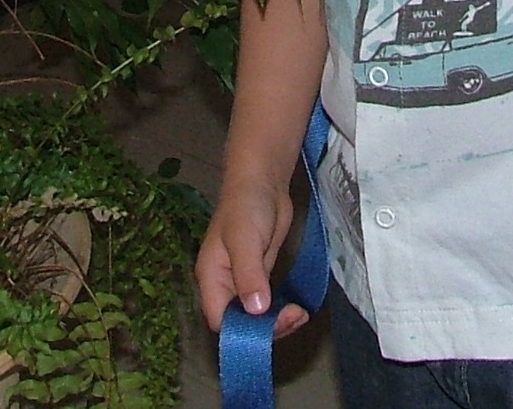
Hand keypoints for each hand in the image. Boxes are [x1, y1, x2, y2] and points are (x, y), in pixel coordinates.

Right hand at [195, 180, 311, 338]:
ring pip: (256, 316)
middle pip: (240, 322)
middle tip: (293, 318)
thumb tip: (256, 310)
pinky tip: (299, 309)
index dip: (241, 331)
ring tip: (300, 314)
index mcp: (212, 278)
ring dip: (277, 322)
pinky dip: (282, 311)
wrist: (263, 180)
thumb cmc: (247, 206)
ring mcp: (244, 281)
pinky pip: (269, 304)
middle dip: (265, 328)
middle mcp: (225, 285)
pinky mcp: (262, 275)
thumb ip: (249, 275)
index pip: (220, 320)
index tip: (269, 328)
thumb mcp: (245, 239)